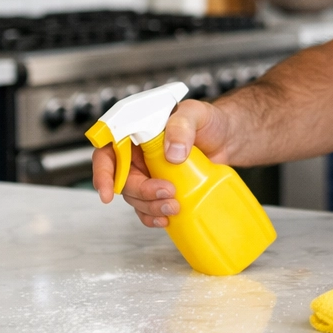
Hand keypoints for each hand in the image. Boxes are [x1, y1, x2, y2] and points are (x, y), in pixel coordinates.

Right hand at [91, 99, 233, 227]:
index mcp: (137, 131)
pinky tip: (166, 219)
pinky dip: (153, 215)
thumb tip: (172, 153)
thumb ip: (182, 126)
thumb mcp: (196, 114)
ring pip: (134, 197)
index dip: (103, 172)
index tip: (108, 193)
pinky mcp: (160, 187)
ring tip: (173, 206)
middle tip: (167, 192)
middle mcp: (137, 153)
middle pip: (122, 180)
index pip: (108, 151)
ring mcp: (148, 172)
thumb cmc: (209, 121)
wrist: (228, 139)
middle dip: (141, 192)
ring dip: (150, 206)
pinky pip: (147, 206)